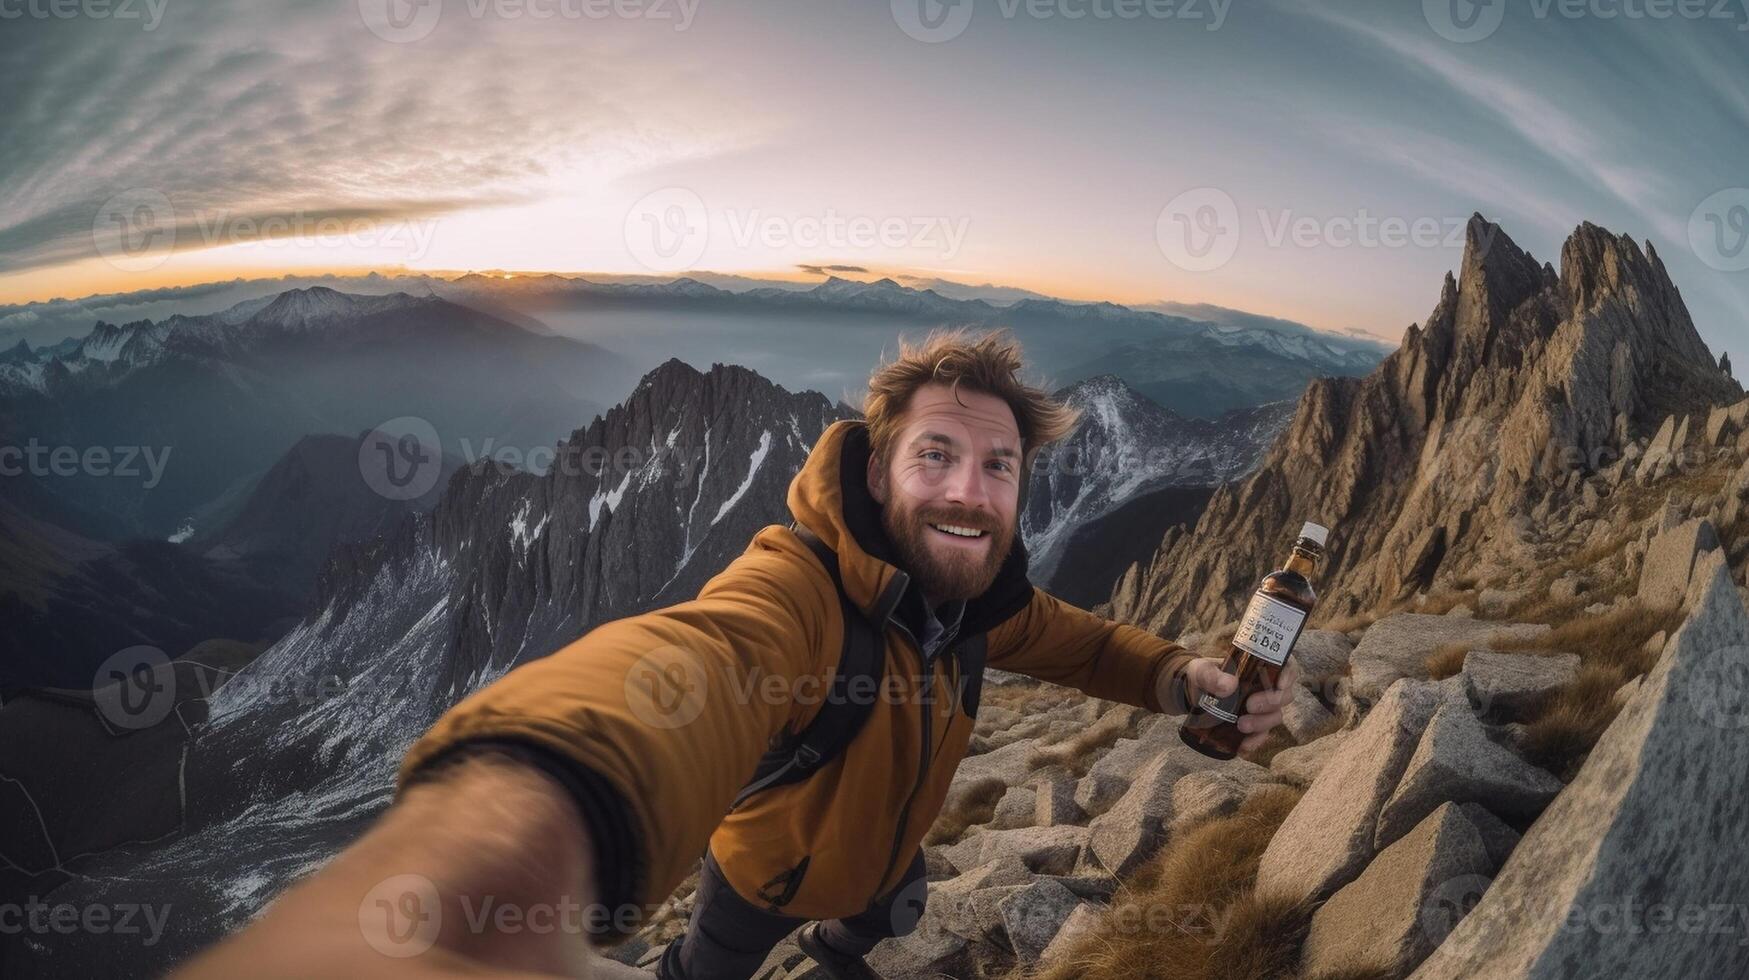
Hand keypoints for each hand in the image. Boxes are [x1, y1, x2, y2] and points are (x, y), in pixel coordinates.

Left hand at [1183, 657, 1299, 752]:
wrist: (1192, 696)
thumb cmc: (1202, 676)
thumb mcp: (1201, 671)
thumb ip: (1211, 675)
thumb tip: (1229, 686)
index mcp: (1258, 666)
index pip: (1286, 666)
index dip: (1289, 674)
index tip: (1280, 684)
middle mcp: (1265, 687)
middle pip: (1284, 695)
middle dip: (1271, 702)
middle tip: (1250, 705)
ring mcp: (1261, 708)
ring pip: (1276, 716)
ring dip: (1262, 723)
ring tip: (1241, 725)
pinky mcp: (1253, 726)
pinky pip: (1262, 735)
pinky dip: (1255, 741)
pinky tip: (1243, 747)